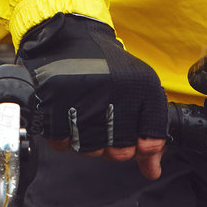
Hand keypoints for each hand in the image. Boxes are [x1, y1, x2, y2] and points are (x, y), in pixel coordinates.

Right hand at [17, 14, 168, 179]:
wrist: (69, 35)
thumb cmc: (107, 66)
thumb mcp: (139, 89)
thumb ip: (150, 129)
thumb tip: (153, 171)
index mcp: (140, 87)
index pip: (150, 142)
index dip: (142, 146)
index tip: (135, 139)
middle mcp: (114, 91)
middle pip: (119, 152)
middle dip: (113, 146)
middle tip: (106, 126)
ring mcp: (82, 96)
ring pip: (90, 150)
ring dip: (87, 142)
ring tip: (86, 119)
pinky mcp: (53, 100)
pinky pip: (62, 142)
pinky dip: (63, 137)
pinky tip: (67, 118)